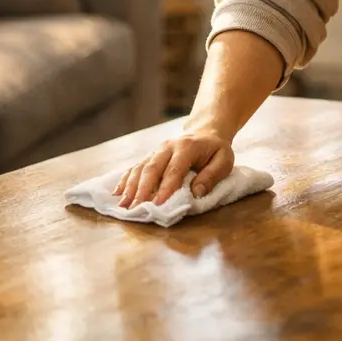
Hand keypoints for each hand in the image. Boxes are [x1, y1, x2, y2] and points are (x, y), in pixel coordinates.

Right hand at [112, 129, 233, 207]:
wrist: (205, 131)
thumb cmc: (215, 150)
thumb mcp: (224, 160)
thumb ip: (212, 175)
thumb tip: (196, 192)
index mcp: (186, 147)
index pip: (174, 170)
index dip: (165, 188)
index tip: (158, 205)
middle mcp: (167, 147)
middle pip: (151, 169)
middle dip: (142, 190)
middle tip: (135, 209)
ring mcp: (156, 150)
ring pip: (140, 168)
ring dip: (130, 187)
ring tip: (123, 205)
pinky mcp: (150, 155)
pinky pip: (135, 167)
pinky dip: (125, 180)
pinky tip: (117, 193)